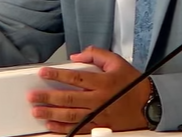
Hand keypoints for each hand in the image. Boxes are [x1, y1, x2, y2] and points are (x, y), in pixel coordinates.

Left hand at [27, 46, 149, 133]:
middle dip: (48, 97)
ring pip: (71, 115)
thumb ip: (96, 54)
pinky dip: (64, 128)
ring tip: (37, 110)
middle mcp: (100, 99)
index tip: (43, 73)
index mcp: (103, 81)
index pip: (76, 77)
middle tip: (32, 96)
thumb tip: (77, 55)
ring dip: (51, 113)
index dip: (57, 74)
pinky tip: (52, 125)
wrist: (149, 104)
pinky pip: (79, 128)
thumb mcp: (117, 62)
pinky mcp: (100, 125)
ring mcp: (99, 114)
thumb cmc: (133, 83)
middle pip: (69, 98)